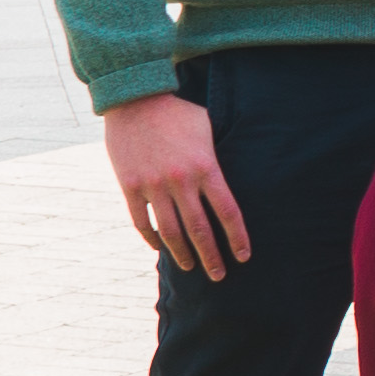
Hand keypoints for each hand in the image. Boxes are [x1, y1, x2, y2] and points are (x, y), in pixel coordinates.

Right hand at [102, 95, 248, 278]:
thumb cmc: (178, 113)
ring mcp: (153, 185)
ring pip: (170, 232)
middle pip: (200, 230)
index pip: (228, 212)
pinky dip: (153, 239)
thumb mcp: (208, 128)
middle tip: (220, 276)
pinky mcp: (130, 186)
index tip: (243, 257)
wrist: (135, 99)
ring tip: (191, 267)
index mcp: (206, 166)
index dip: (237, 238)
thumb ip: (218, 158)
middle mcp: (181, 180)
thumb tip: (232, 180)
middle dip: (212, 257)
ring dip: (182, 254)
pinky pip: (142, 222)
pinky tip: (161, 248)